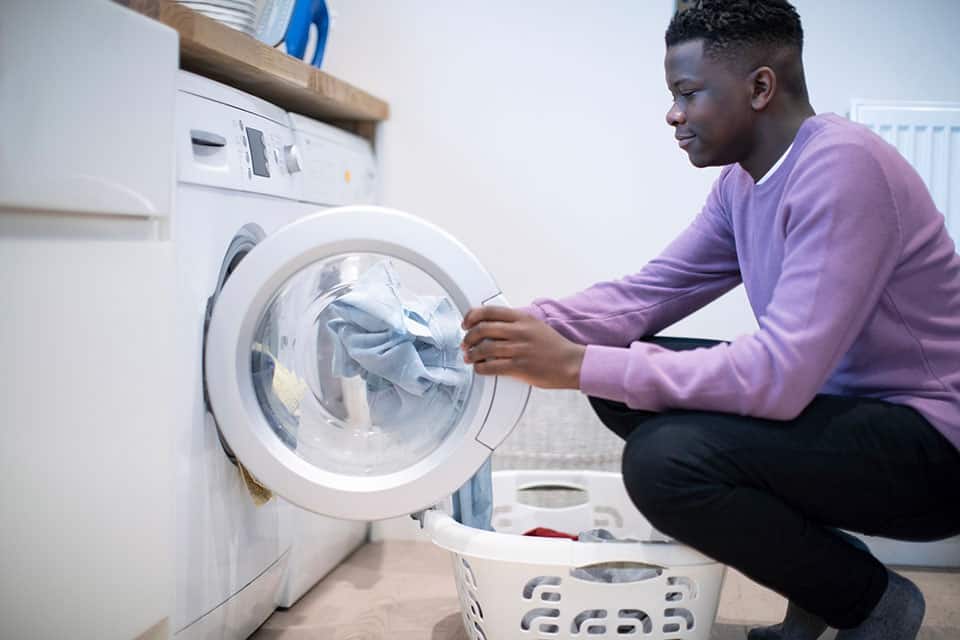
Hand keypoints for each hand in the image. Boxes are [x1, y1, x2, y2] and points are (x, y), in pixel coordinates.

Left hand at [460, 306, 585, 388]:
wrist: (572, 363)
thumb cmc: (554, 347)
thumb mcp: (535, 325)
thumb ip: (515, 323)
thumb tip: (491, 326)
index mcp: (522, 318)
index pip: (489, 311)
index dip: (472, 316)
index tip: (466, 323)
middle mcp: (520, 331)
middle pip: (483, 329)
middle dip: (468, 337)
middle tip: (465, 343)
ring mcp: (520, 349)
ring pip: (485, 348)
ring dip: (471, 354)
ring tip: (469, 357)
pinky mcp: (520, 367)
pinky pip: (492, 366)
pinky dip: (481, 368)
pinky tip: (479, 368)